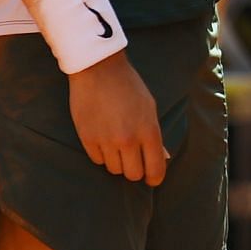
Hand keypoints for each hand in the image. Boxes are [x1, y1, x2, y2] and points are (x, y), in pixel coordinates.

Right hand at [68, 53, 167, 184]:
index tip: (153, 179)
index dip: (155, 178)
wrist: (98, 70)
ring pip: (114, 169)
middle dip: (135, 170)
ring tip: (117, 144)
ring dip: (117, 161)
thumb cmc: (129, 87)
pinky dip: (102, 154)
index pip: (155, 168)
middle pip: (133, 174)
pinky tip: (103, 139)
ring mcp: (106, 141)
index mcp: (148, 130)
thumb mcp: (150, 107)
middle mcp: (128, 139)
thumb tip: (163, 157)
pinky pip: (97, 160)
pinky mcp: (87, 139)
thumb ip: (155, 134)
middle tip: (134, 160)